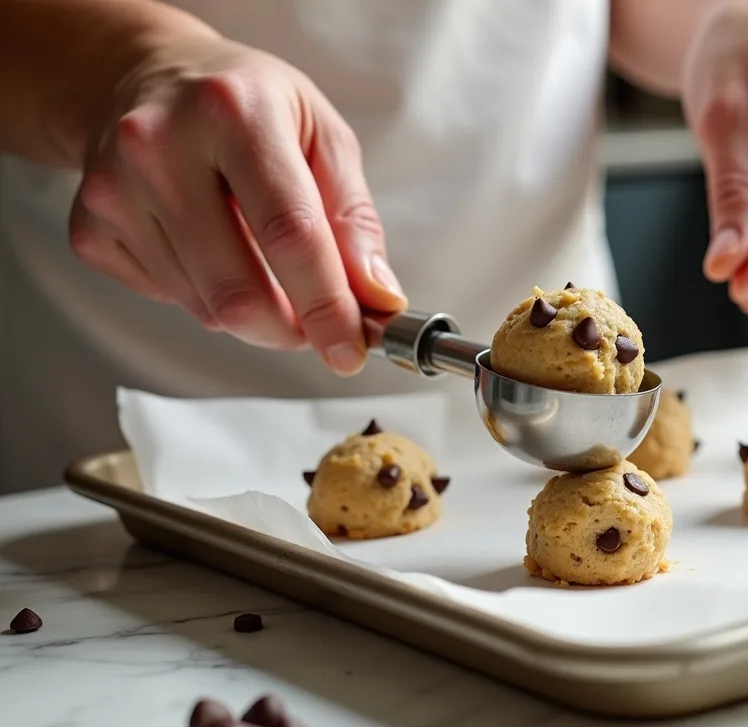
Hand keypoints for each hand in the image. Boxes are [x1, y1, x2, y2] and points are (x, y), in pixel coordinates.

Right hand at [67, 35, 406, 374]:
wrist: (143, 75)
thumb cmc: (246, 104)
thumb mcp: (321, 134)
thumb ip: (354, 218)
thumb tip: (376, 297)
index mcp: (234, 112)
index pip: (291, 234)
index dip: (327, 305)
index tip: (351, 348)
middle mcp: (160, 146)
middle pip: (237, 289)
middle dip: (290, 329)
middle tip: (317, 327)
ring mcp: (113, 190)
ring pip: (204, 306)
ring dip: (252, 312)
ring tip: (263, 263)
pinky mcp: (89, 227)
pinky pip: (168, 299)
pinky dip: (205, 294)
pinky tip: (209, 244)